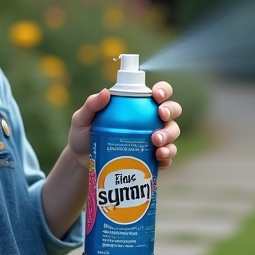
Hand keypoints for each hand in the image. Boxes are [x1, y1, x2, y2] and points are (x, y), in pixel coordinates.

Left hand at [66, 83, 182, 170]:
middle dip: (170, 112)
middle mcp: (150, 120)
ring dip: (169, 135)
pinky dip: (167, 156)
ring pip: (172, 132)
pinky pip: (167, 156)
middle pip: (172, 110)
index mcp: (137, 105)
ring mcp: (154, 140)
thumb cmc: (83, 136)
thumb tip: (106, 92)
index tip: (156, 96)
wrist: (82, 163)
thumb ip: (91, 105)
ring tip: (156, 142)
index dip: (163, 90)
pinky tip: (159, 158)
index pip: (158, 92)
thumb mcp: (82, 119)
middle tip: (160, 117)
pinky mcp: (152, 158)